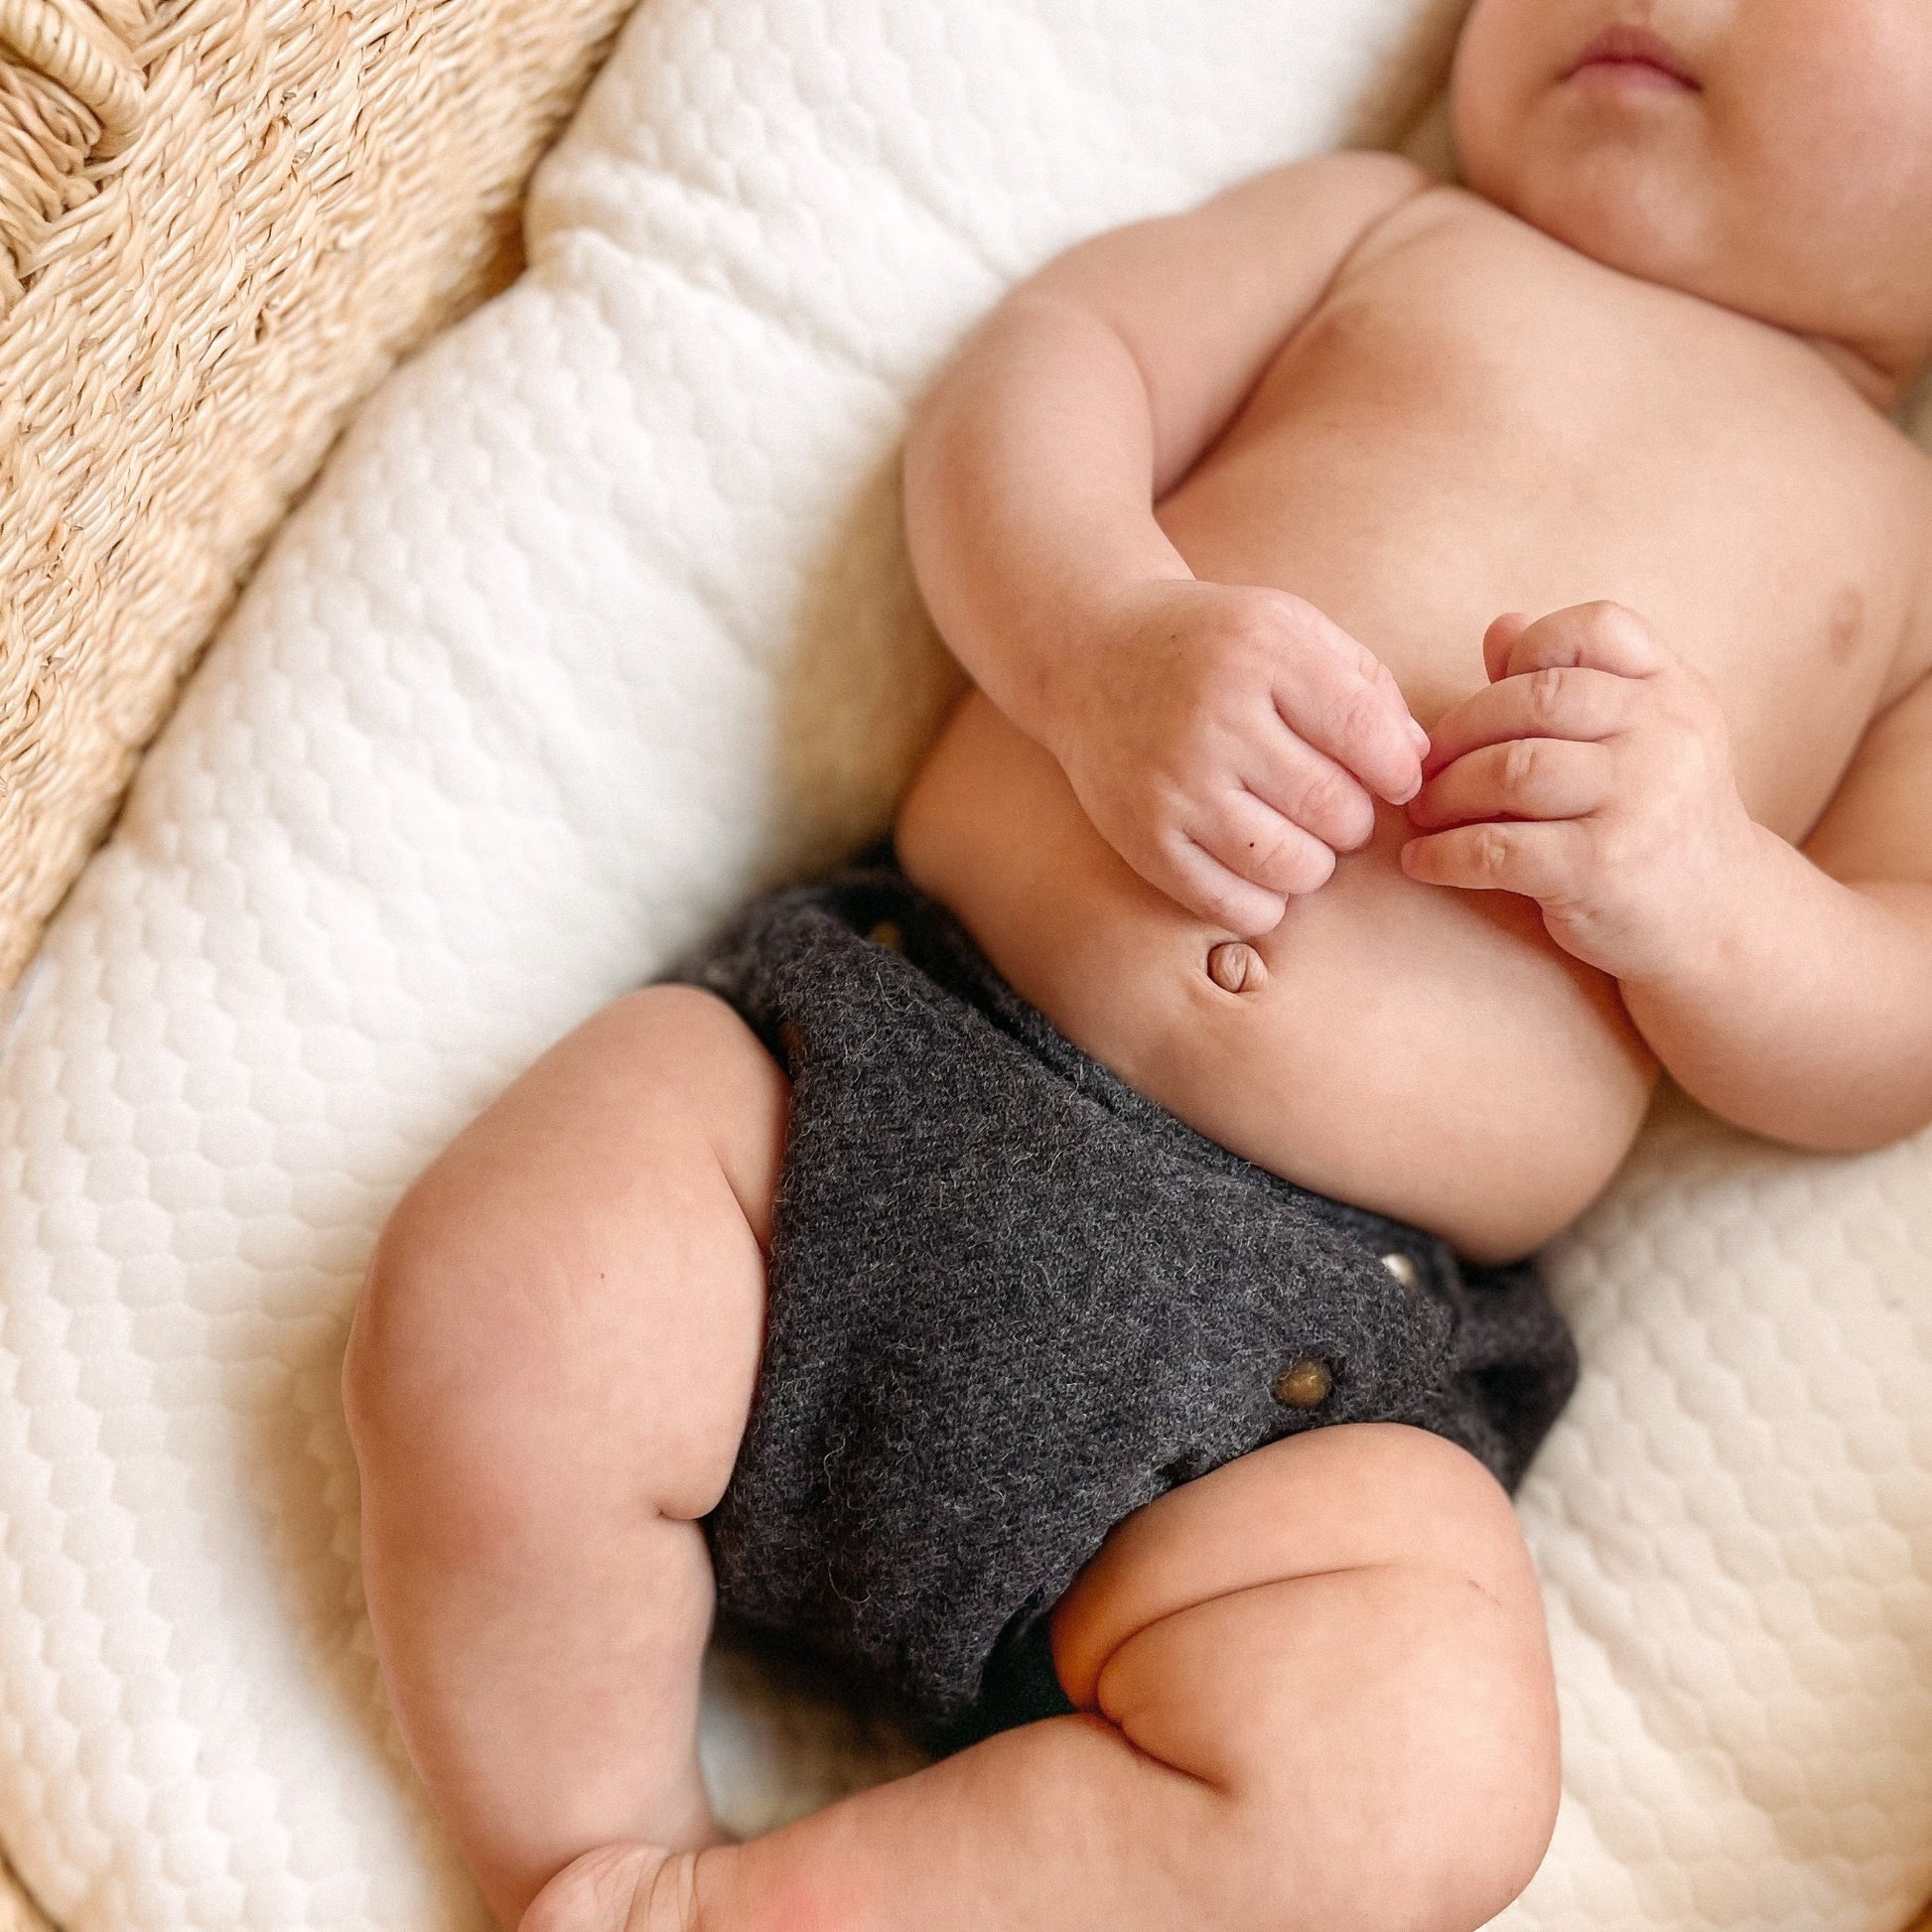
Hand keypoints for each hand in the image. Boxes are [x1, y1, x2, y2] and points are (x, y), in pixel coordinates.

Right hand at [1051, 579, 1426, 933]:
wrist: (1088, 656)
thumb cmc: (1210, 647)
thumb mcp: (1289, 629)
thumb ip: (1365, 686)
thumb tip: (1419, 765)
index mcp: (1262, 652)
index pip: (1368, 738)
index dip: (1399, 773)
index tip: (1390, 778)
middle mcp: (1215, 719)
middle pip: (1337, 811)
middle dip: (1354, 820)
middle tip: (1332, 804)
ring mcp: (1174, 785)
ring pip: (1294, 867)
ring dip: (1314, 863)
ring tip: (1296, 833)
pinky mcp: (1142, 838)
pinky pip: (1236, 906)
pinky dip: (1266, 901)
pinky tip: (1258, 865)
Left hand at [1401, 602, 1758, 980]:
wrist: (1718, 920)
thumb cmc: (1656, 817)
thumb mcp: (1639, 736)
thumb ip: (1571, 679)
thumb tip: (1500, 627)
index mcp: (1672, 691)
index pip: (1595, 627)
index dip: (1528, 648)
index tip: (1488, 693)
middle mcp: (1664, 736)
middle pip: (1536, 697)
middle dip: (1461, 729)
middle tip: (1422, 764)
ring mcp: (1638, 802)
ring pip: (1510, 769)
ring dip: (1445, 791)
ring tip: (1421, 810)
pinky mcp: (1601, 869)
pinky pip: (1497, 848)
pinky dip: (1444, 854)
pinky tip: (1422, 860)